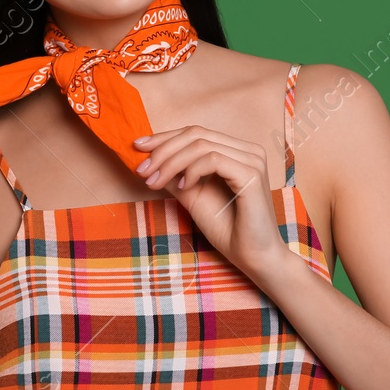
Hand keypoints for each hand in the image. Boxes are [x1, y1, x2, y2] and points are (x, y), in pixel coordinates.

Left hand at [132, 125, 289, 278]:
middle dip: (162, 150)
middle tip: (141, 170)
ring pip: (201, 145)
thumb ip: (176, 176)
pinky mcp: (252, 175)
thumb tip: (149, 160)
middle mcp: (247, 150)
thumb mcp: (193, 196)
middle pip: (195, 134)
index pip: (195, 133)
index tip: (137, 147)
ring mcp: (252, 160)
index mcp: (236, 151)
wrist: (252, 256)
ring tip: (154, 182)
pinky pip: (213, 159)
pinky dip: (191, 171)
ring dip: (171, 162)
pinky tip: (183, 187)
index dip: (164, 137)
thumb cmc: (227, 228)